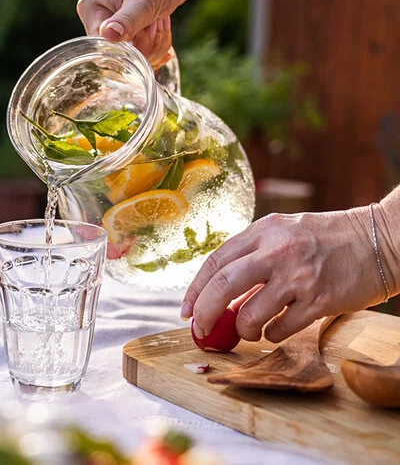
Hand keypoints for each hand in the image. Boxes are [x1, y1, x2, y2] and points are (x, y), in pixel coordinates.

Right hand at [77, 0, 203, 64]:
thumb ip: (127, 19)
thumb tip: (108, 35)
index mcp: (93, 10)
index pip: (103, 47)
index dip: (127, 48)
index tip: (146, 31)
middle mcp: (99, 20)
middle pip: (119, 55)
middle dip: (145, 46)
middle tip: (157, 23)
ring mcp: (115, 26)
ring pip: (133, 57)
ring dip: (154, 44)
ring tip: (161, 21)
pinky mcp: (129, 31)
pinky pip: (141, 52)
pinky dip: (157, 45)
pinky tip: (163, 28)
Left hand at [181, 209, 391, 343]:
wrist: (381, 239)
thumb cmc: (327, 239)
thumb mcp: (284, 234)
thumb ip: (252, 258)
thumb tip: (219, 296)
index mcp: (263, 231)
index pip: (214, 261)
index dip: (194, 290)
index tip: (186, 310)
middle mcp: (278, 251)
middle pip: (222, 285)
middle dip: (205, 313)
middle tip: (201, 330)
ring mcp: (299, 276)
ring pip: (250, 314)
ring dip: (243, 329)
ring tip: (249, 329)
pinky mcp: (320, 300)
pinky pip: (281, 328)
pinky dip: (271, 334)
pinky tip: (275, 329)